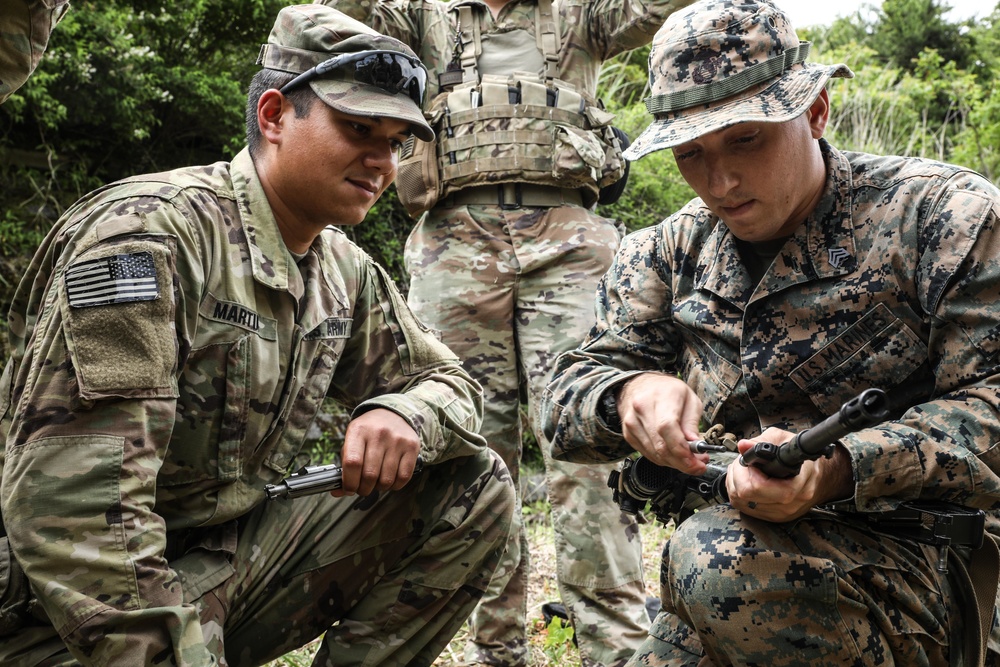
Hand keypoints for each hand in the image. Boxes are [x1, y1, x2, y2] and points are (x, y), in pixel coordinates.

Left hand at [332, 408, 420, 496]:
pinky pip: (403, 477)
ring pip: (386, 479)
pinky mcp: (412, 447)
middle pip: (370, 474)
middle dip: (364, 489)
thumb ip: (344, 466)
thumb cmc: (368, 431)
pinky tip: (390, 480)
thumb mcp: (352, 440)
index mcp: (358, 431)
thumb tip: (337, 492)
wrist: (392, 413)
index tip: (349, 489)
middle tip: (363, 488)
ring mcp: (397, 440)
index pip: (352, 463)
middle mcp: (379, 434)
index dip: (349, 482)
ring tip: (376, 482)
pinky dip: (395, 485)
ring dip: (379, 488)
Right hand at [617, 373, 706, 474]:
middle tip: (698, 465)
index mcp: (661, 396)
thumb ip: (692, 422)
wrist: (639, 385)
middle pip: (661, 446)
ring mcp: (632, 423)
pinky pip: (648, 454)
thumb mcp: (689, 398)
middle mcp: (642, 409)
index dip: (682, 449)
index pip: (667, 428)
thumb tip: (694, 445)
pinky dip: (663, 459)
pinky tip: (673, 454)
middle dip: (682, 462)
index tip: (696, 460)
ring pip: (655, 454)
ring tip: (688, 459)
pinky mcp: (628, 434)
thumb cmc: (666, 390)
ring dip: (674, 463)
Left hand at [726, 428, 853, 520]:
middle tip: (742, 463)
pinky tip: (747, 481)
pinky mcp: (774, 517)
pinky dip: (740, 494)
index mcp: (796, 483)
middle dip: (736, 476)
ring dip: (735, 484)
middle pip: (745, 496)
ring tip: (744, 471)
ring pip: (741, 503)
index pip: (758, 487)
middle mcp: (790, 503)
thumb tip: (743, 446)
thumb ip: (761, 442)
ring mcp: (782, 513)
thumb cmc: (798, 456)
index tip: (746, 460)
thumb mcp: (782, 439)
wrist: (818, 476)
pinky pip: (745, 508)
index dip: (745, 471)